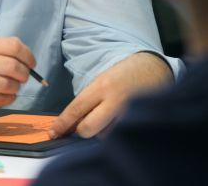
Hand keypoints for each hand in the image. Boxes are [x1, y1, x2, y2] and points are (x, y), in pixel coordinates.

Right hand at [0, 37, 35, 122]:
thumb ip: (0, 53)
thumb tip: (28, 61)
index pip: (13, 45)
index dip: (28, 56)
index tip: (31, 64)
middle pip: (13, 66)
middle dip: (24, 75)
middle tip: (22, 79)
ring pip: (9, 85)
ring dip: (15, 89)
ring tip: (10, 89)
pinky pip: (0, 100)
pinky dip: (6, 100)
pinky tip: (0, 97)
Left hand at [49, 52, 172, 138]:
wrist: (155, 69)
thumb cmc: (124, 74)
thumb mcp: (103, 79)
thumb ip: (90, 98)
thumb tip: (72, 121)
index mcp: (103, 86)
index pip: (76, 109)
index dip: (62, 123)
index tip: (52, 133)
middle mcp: (116, 101)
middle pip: (88, 128)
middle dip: (81, 131)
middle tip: (81, 127)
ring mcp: (129, 114)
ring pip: (104, 136)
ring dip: (100, 133)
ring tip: (106, 119)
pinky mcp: (139, 122)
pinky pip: (119, 136)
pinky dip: (114, 135)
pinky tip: (116, 125)